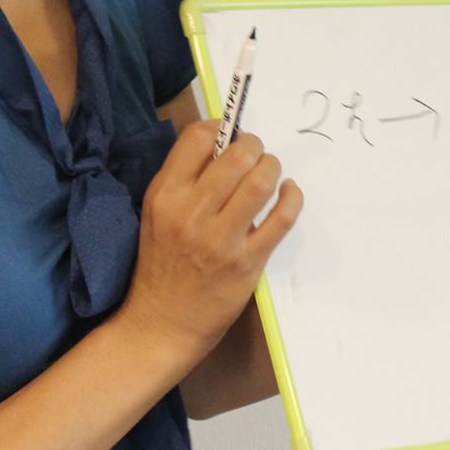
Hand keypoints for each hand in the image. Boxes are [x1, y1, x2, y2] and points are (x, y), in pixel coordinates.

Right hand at [118, 119, 302, 364]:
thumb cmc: (161, 265)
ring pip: (261, 181)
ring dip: (273, 168)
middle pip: (236, 155)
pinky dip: (292, 197)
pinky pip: (282, 217)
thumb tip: (223, 145)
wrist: (161, 322)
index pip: (198, 138)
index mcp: (165, 194)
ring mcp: (221, 238)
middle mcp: (191, 212)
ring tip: (271, 172)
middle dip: (254, 146)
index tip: (230, 135)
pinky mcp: (247, 261)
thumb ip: (184, 181)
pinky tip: (289, 193)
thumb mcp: (157, 214)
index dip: (221, 127)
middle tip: (256, 154)